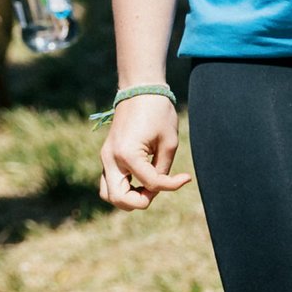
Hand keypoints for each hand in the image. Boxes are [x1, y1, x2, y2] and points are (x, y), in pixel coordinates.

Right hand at [97, 95, 191, 211]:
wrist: (139, 90)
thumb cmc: (157, 112)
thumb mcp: (168, 143)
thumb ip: (163, 170)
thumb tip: (159, 188)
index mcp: (127, 154)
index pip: (150, 184)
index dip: (172, 185)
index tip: (186, 177)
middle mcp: (111, 158)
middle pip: (119, 198)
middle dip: (140, 201)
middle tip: (156, 190)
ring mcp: (106, 157)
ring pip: (108, 194)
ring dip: (127, 198)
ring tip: (146, 189)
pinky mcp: (108, 155)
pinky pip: (109, 181)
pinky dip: (122, 188)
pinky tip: (140, 181)